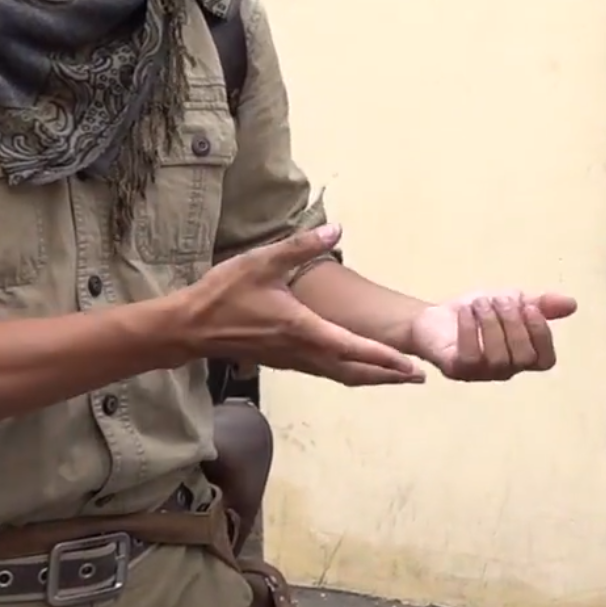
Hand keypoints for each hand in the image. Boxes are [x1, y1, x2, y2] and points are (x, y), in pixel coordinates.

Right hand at [183, 224, 426, 386]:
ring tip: (396, 376)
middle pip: (353, 371)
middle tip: (417, 377)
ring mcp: (292, 361)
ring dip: (369, 377)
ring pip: (339, 375)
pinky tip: (355, 366)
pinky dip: (348, 372)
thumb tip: (337, 229)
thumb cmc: (224, 294)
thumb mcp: (262, 261)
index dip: (384, 357)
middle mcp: (302, 351)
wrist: (189, 328)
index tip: (410, 366)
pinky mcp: (283, 361)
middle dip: (387, 375)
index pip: (353, 348)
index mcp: (303, 329)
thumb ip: (301, 246)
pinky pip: (325, 372)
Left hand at [409, 289, 579, 381]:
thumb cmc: (477, 313)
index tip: (530, 307)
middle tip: (500, 299)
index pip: (545, 360)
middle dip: (514, 323)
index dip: (542, 335)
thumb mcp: (512, 302)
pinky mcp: (457, 369)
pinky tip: (467, 311)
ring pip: (498, 358)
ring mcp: (481, 373)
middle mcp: (505, 371)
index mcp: (522, 357)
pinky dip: (470, 330)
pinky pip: (470, 357)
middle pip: (523, 358)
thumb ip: (540, 304)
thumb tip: (572, 304)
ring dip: (492, 323)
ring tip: (482, 301)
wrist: (434, 318)